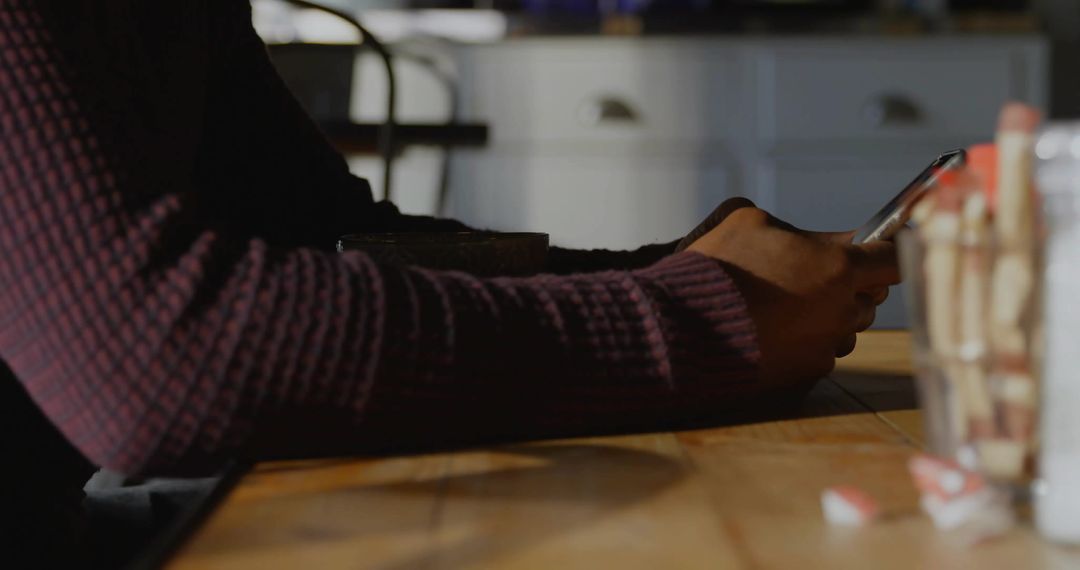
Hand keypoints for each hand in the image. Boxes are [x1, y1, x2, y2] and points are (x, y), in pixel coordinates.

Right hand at [686, 200, 899, 386]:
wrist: (684, 325)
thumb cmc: (718, 267)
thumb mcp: (749, 222)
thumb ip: (790, 228)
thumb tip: (808, 239)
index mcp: (839, 266)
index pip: (893, 259)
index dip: (888, 252)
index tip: (881, 250)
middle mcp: (842, 309)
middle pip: (869, 298)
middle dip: (850, 287)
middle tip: (814, 277)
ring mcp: (826, 345)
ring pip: (845, 328)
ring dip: (828, 316)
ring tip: (786, 307)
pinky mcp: (805, 373)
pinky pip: (820, 353)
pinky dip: (803, 342)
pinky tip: (772, 331)